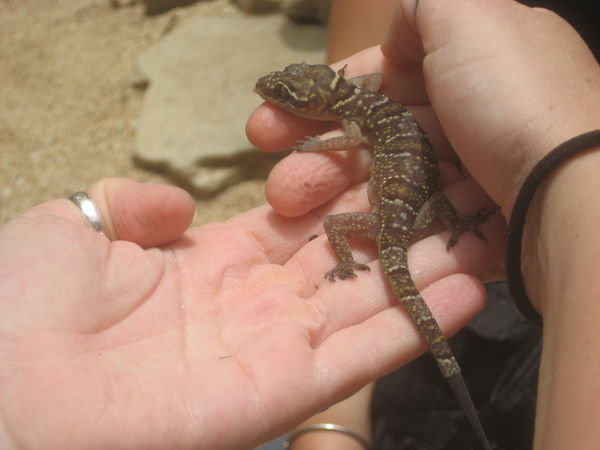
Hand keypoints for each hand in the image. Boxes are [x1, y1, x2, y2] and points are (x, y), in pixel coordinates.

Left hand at [0, 178, 496, 448]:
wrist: (1, 391)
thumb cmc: (21, 305)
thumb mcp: (77, 226)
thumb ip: (133, 206)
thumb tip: (178, 203)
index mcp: (208, 265)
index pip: (295, 227)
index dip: (342, 199)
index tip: (388, 170)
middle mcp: (249, 307)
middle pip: (343, 266)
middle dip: (399, 236)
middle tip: (457, 203)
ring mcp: (268, 351)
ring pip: (366, 309)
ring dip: (425, 276)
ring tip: (484, 240)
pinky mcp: (279, 395)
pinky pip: (359, 358)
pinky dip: (414, 326)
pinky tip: (466, 289)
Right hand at [247, 0, 599, 219]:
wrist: (574, 195)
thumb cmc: (513, 99)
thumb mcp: (467, 12)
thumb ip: (420, 8)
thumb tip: (394, 42)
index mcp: (468, 65)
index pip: (381, 78)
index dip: (322, 97)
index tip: (273, 114)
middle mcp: (471, 118)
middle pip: (374, 137)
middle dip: (315, 154)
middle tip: (275, 177)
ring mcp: (473, 174)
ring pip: (384, 183)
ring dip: (331, 194)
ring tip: (287, 205)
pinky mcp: (475, 224)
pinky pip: (413, 220)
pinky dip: (373, 224)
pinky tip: (335, 232)